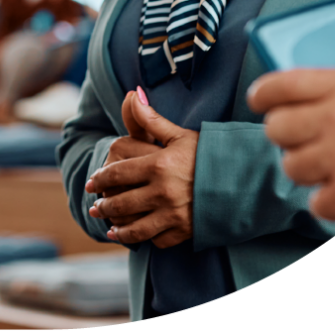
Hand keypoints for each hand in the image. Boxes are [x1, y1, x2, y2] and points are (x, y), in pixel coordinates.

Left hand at [85, 89, 197, 248]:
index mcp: (158, 166)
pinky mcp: (185, 231)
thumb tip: (132, 94)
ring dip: (119, 228)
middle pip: (122, 202)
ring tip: (109, 227)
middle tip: (95, 207)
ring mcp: (173, 215)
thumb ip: (152, 120)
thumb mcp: (180, 134)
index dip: (100, 178)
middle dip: (104, 206)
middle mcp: (162, 192)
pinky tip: (138, 236)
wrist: (244, 179)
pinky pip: (158, 240)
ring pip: (136, 227)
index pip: (117, 174)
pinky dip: (145, 239)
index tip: (91, 182)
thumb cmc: (210, 153)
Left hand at [247, 69, 334, 220]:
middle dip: (285, 136)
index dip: (262, 96)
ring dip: (307, 170)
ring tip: (327, 168)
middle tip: (301, 140)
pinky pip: (317, 203)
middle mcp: (333, 117)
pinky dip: (329, 203)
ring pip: (292, 167)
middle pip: (276, 129)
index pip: (277, 86)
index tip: (260, 101)